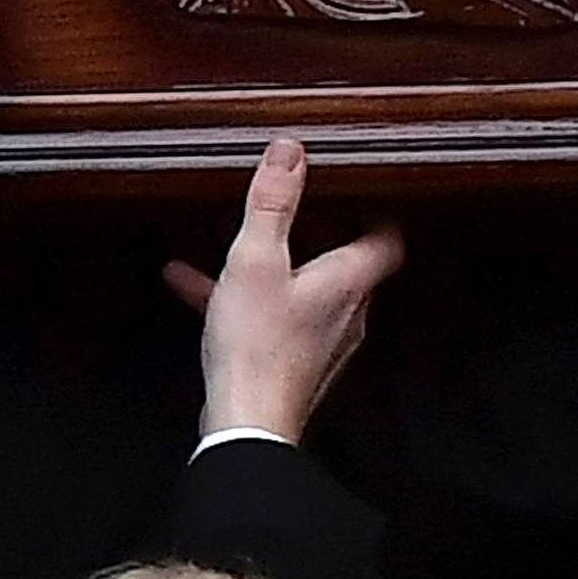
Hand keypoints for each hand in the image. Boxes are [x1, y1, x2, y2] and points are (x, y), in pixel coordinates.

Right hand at [165, 139, 404, 442]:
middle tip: (299, 210)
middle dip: (320, 235)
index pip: (386, 241)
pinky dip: (242, 299)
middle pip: (347, 265)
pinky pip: (270, 319)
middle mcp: (346, 314)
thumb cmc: (257, 347)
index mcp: (349, 282)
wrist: (246, 425)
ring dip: (273, 266)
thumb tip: (289, 152)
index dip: (378, 212)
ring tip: (234, 246)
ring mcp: (320, 343)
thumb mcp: (255, 260)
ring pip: (303, 291)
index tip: (363, 192)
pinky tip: (191, 284)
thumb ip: (272, 204)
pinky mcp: (291, 365)